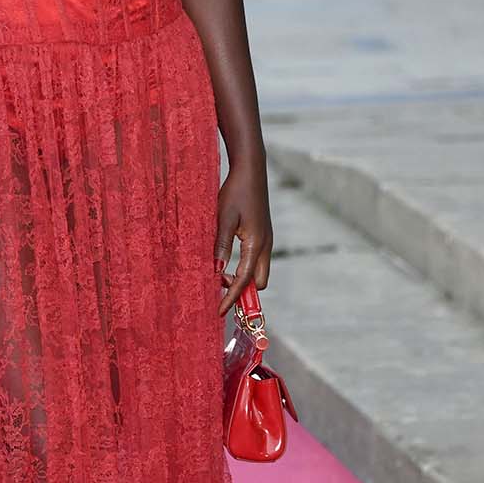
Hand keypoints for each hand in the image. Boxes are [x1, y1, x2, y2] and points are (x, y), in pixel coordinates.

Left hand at [215, 158, 272, 316]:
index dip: (231, 297)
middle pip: (258, 282)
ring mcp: (267, 240)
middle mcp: (266, 245)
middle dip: (242, 290)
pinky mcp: (263, 235)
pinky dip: (244, 267)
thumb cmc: (235, 192)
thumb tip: (216, 272)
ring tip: (219, 274)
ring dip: (242, 278)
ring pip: (258, 272)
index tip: (219, 311)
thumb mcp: (223, 219)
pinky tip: (227, 260)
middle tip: (218, 286)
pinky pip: (256, 260)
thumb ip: (221, 246)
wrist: (251, 170)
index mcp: (256, 244)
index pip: (244, 280)